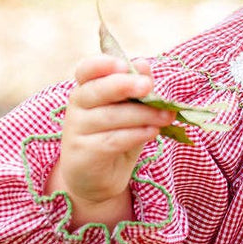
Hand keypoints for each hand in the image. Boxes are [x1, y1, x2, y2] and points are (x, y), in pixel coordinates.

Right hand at [56, 55, 175, 210]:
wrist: (97, 179)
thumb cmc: (115, 137)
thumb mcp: (130, 112)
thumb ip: (137, 90)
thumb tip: (144, 65)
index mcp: (87, 89)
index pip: (86, 70)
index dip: (102, 64)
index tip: (123, 64)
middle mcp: (77, 106)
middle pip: (97, 90)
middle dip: (124, 86)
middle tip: (148, 85)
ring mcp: (76, 130)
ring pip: (110, 116)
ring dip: (142, 114)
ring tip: (166, 116)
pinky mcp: (83, 153)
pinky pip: (112, 140)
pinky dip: (136, 134)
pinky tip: (153, 132)